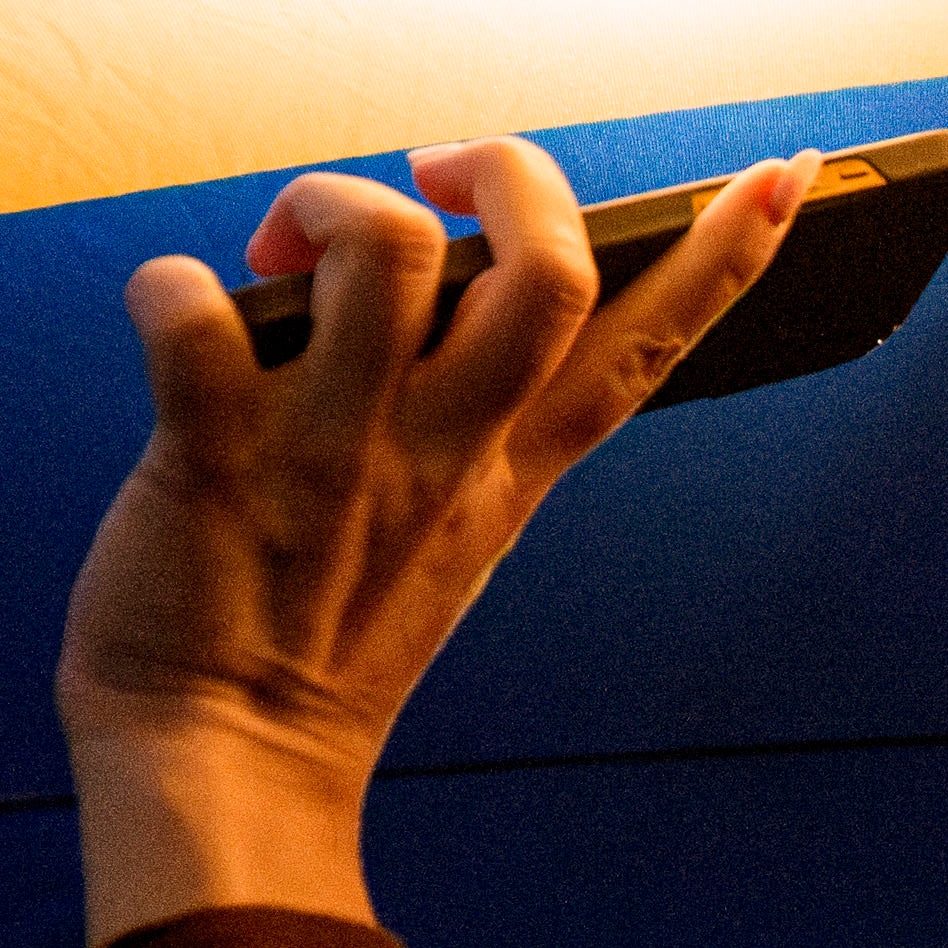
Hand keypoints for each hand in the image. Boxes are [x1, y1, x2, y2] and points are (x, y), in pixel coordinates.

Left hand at [52, 135, 811, 945]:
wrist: (220, 775)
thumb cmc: (318, 650)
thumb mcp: (450, 539)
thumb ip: (472, 429)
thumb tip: (452, 298)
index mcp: (506, 474)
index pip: (645, 349)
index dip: (722, 255)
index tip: (783, 178)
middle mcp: (441, 451)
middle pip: (549, 270)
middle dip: (510, 172)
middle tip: (435, 174)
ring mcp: (333, 452)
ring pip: (387, 253)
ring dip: (331, 203)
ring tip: (288, 243)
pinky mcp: (212, 460)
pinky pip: (194, 318)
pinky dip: (167, 287)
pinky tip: (164, 308)